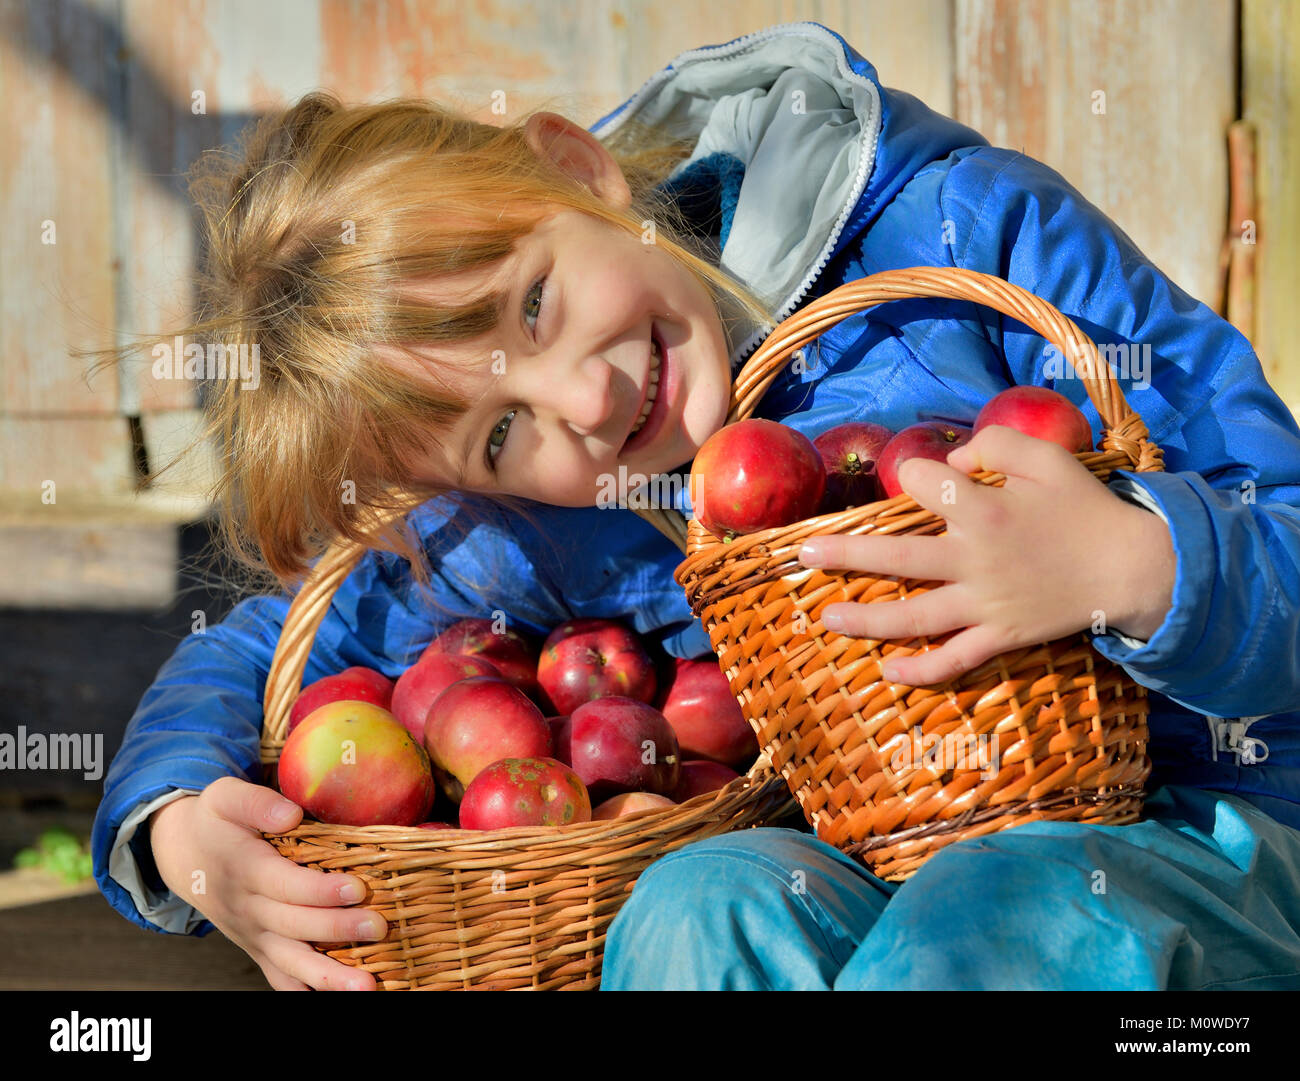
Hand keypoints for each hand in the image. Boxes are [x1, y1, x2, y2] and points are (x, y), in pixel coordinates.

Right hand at [149, 777, 385, 989]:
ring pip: (290, 963)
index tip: (358, 888)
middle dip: (338, 929)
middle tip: (380, 927)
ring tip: (367, 986)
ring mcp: (253, 935)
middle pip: (295, 926)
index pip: (286, 885)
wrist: (183, 857)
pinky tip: (342, 998)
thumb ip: (256, 802)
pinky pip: (281, 978)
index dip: (321, 890)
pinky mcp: (259, 949)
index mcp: (245, 870)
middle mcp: (249, 909)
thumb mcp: (225, 796)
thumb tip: (292, 815)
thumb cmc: (216, 821)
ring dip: (329, 977)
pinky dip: (307, 992)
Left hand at [797, 425, 1174, 685]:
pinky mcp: (1001, 636)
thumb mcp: (1047, 457)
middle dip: (845, 554)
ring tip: (825, 617)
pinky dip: (922, 670)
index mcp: (985, 510)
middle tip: (804, 554)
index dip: (912, 475)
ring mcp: (985, 604)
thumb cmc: (1084, 508)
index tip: (916, 477)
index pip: (923, 485)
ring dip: (866, 619)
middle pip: (896, 557)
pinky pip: (956, 659)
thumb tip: (950, 458)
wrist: (1132, 568)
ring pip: (915, 617)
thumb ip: (995, 444)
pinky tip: (888, 671)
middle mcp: (975, 559)